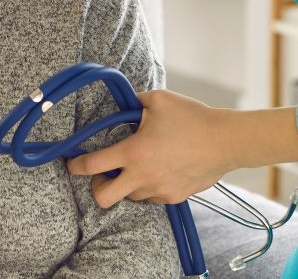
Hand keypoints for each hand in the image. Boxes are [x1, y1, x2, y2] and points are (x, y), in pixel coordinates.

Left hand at [66, 89, 234, 206]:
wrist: (226, 142)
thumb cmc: (193, 118)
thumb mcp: (158, 100)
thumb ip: (135, 102)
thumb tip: (125, 104)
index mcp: (134, 152)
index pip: (93, 165)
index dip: (75, 166)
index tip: (71, 164)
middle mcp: (142, 176)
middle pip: (104, 198)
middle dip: (96, 188)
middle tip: (101, 175)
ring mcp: (159, 190)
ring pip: (130, 197)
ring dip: (126, 185)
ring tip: (137, 166)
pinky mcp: (174, 197)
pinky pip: (152, 197)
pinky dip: (148, 187)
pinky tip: (158, 170)